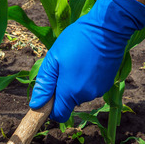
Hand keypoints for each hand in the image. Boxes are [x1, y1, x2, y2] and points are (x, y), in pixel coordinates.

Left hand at [29, 0, 144, 121]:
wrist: (108, 28)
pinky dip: (86, 79)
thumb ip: (44, 84)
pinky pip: (90, 87)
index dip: (50, 108)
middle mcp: (86, 96)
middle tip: (62, 67)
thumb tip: (36, 105)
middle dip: (61, 90)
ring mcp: (99, 90)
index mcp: (70, 92)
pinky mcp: (107, 83)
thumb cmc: (77, 40)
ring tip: (76, 60)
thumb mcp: (54, 59)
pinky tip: (87, 61)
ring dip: (74, 83)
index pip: (58, 115)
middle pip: (68, 103)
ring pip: (80, 94)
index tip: (48, 93)